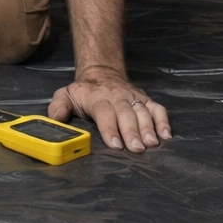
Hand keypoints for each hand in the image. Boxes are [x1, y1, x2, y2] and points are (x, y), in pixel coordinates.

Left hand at [49, 71, 170, 152]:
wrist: (102, 74)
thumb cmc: (84, 92)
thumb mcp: (66, 94)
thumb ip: (59, 106)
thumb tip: (56, 119)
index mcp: (97, 98)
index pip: (104, 112)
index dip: (110, 128)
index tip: (116, 144)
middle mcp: (118, 97)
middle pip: (126, 114)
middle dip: (132, 132)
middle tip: (137, 148)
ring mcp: (133, 98)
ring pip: (143, 112)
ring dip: (148, 128)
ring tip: (152, 144)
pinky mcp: (145, 99)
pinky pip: (157, 108)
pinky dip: (163, 121)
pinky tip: (166, 135)